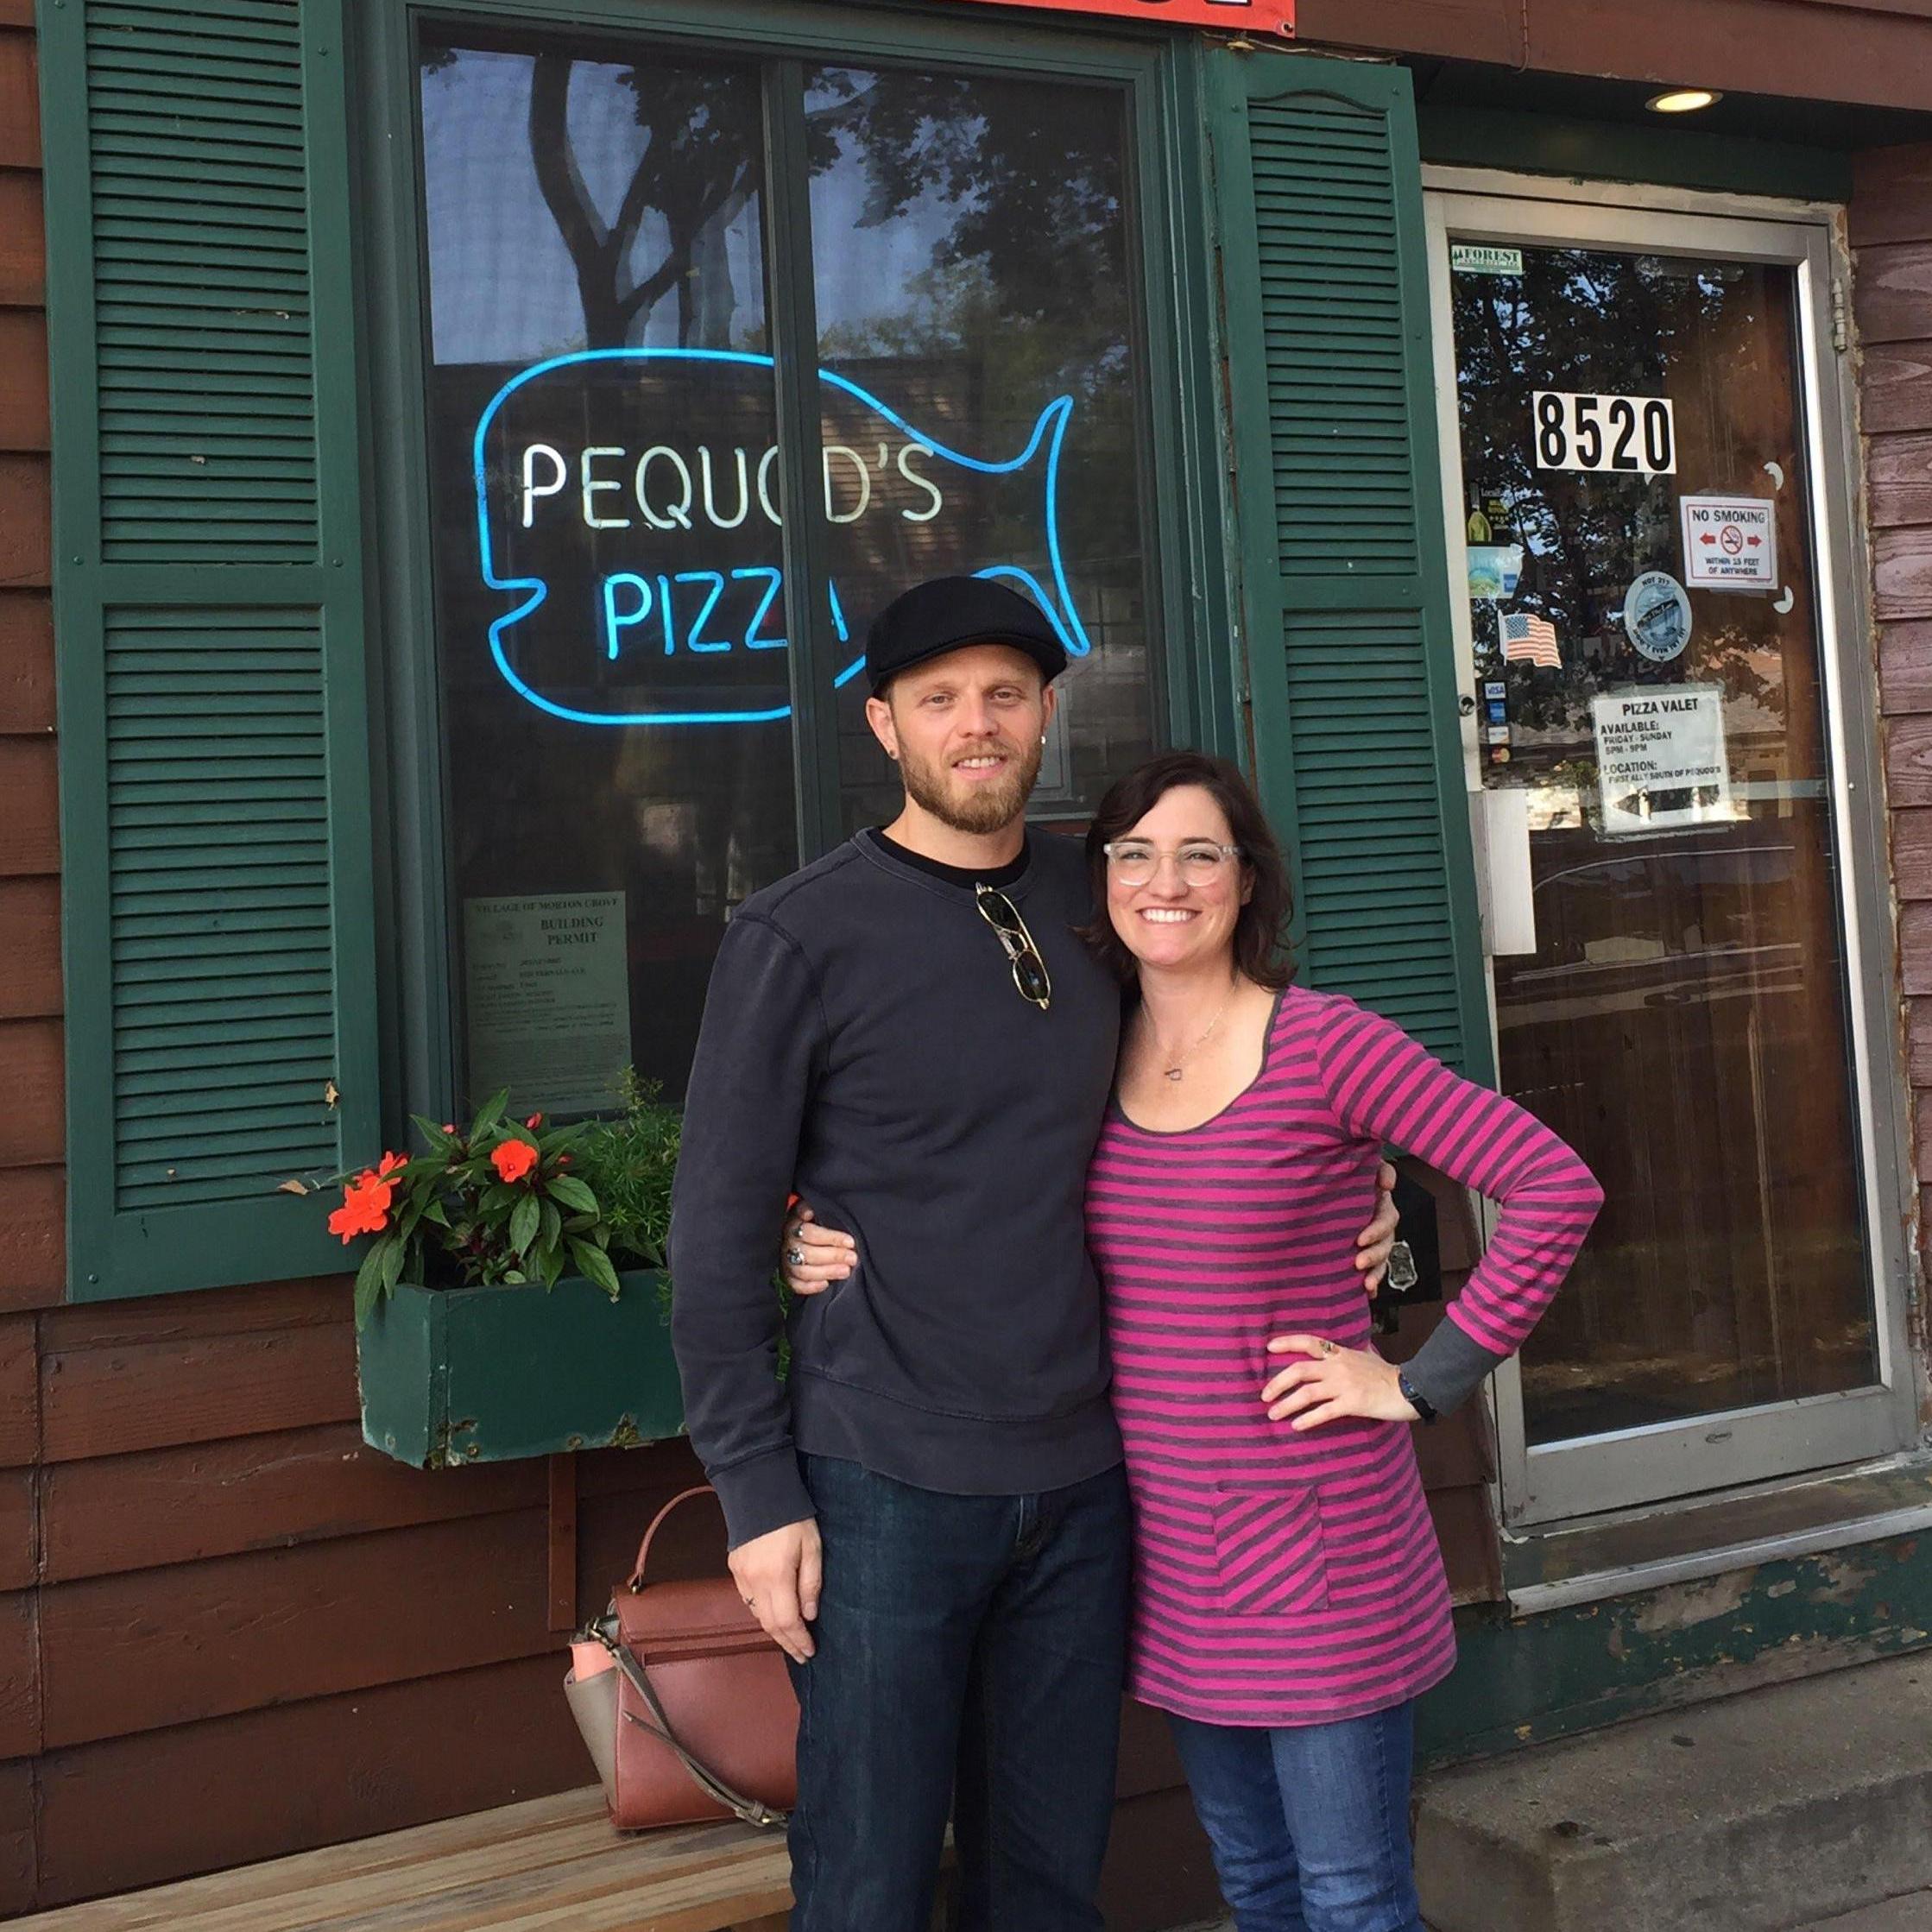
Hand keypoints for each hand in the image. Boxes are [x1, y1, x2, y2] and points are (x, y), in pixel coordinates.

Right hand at [728, 1518, 822, 1663]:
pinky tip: (772, 1615)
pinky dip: (761, 1612)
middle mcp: (754, 1581)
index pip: (787, 1621)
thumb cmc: (793, 1517)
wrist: (759, 1491)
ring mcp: (741, 1575)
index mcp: (776, 1576)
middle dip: (786, 1642)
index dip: (799, 1640)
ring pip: (756, 1614)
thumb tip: (809, 1615)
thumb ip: (811, 1583)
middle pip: (769, 1624)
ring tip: (789, 1639)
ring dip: (773, 1630)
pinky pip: (748, 1599)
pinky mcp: (734, 1568)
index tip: (809, 1651)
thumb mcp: (812, 1547)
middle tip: (801, 1655)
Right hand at [780, 1204, 856, 1296]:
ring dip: (826, 1272)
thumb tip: (811, 1211)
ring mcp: (785, 1260)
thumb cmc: (815, 1220)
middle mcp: (787, 1243)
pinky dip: (810, 1286)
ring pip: (803, 1271)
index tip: (850, 1241)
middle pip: (808, 1253)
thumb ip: (818, 1209)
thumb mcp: (817, 1210)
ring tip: (846, 1271)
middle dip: (834, 1256)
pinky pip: (795, 1285)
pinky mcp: (787, 1276)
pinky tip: (826, 1284)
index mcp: (794, 1223)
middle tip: (853, 1258)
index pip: (810, 1232)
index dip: (831, 1238)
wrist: (800, 1233)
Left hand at [1261, 1334, 1418, 1431]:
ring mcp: (1344, 1385)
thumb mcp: (1369, 1355)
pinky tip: (1296, 1426)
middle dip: (1278, 1382)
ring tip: (1273, 1414)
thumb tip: (1354, 1346)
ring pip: (1307, 1393)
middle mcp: (1338, 1366)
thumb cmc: (1389, 1374)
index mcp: (1340, 1353)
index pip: (1309, 1342)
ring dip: (1286, 1404)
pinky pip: (1324, 1412)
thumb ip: (1356, 1351)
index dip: (1287, 1342)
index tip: (1268, 1347)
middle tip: (1264, 1395)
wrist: (1410, 1388)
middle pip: (1299, 1370)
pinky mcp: (1352, 1403)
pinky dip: (1307, 1419)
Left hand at [1354, 1161, 1399, 1297]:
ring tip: (1365, 1283)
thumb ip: (1377, 1171)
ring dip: (1376, 1271)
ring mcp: (1375, 1241)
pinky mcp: (1367, 1254)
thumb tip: (1388, 1184)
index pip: (1386, 1217)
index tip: (1361, 1240)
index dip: (1378, 1229)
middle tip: (1357, 1261)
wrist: (1323, 1195)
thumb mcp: (1357, 1171)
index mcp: (1379, 1204)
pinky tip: (1369, 1294)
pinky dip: (1374, 1283)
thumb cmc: (1341, 1179)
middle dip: (1374, 1253)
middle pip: (1385, 1241)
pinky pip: (1375, 1272)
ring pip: (1383, 1258)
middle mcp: (1380, 1224)